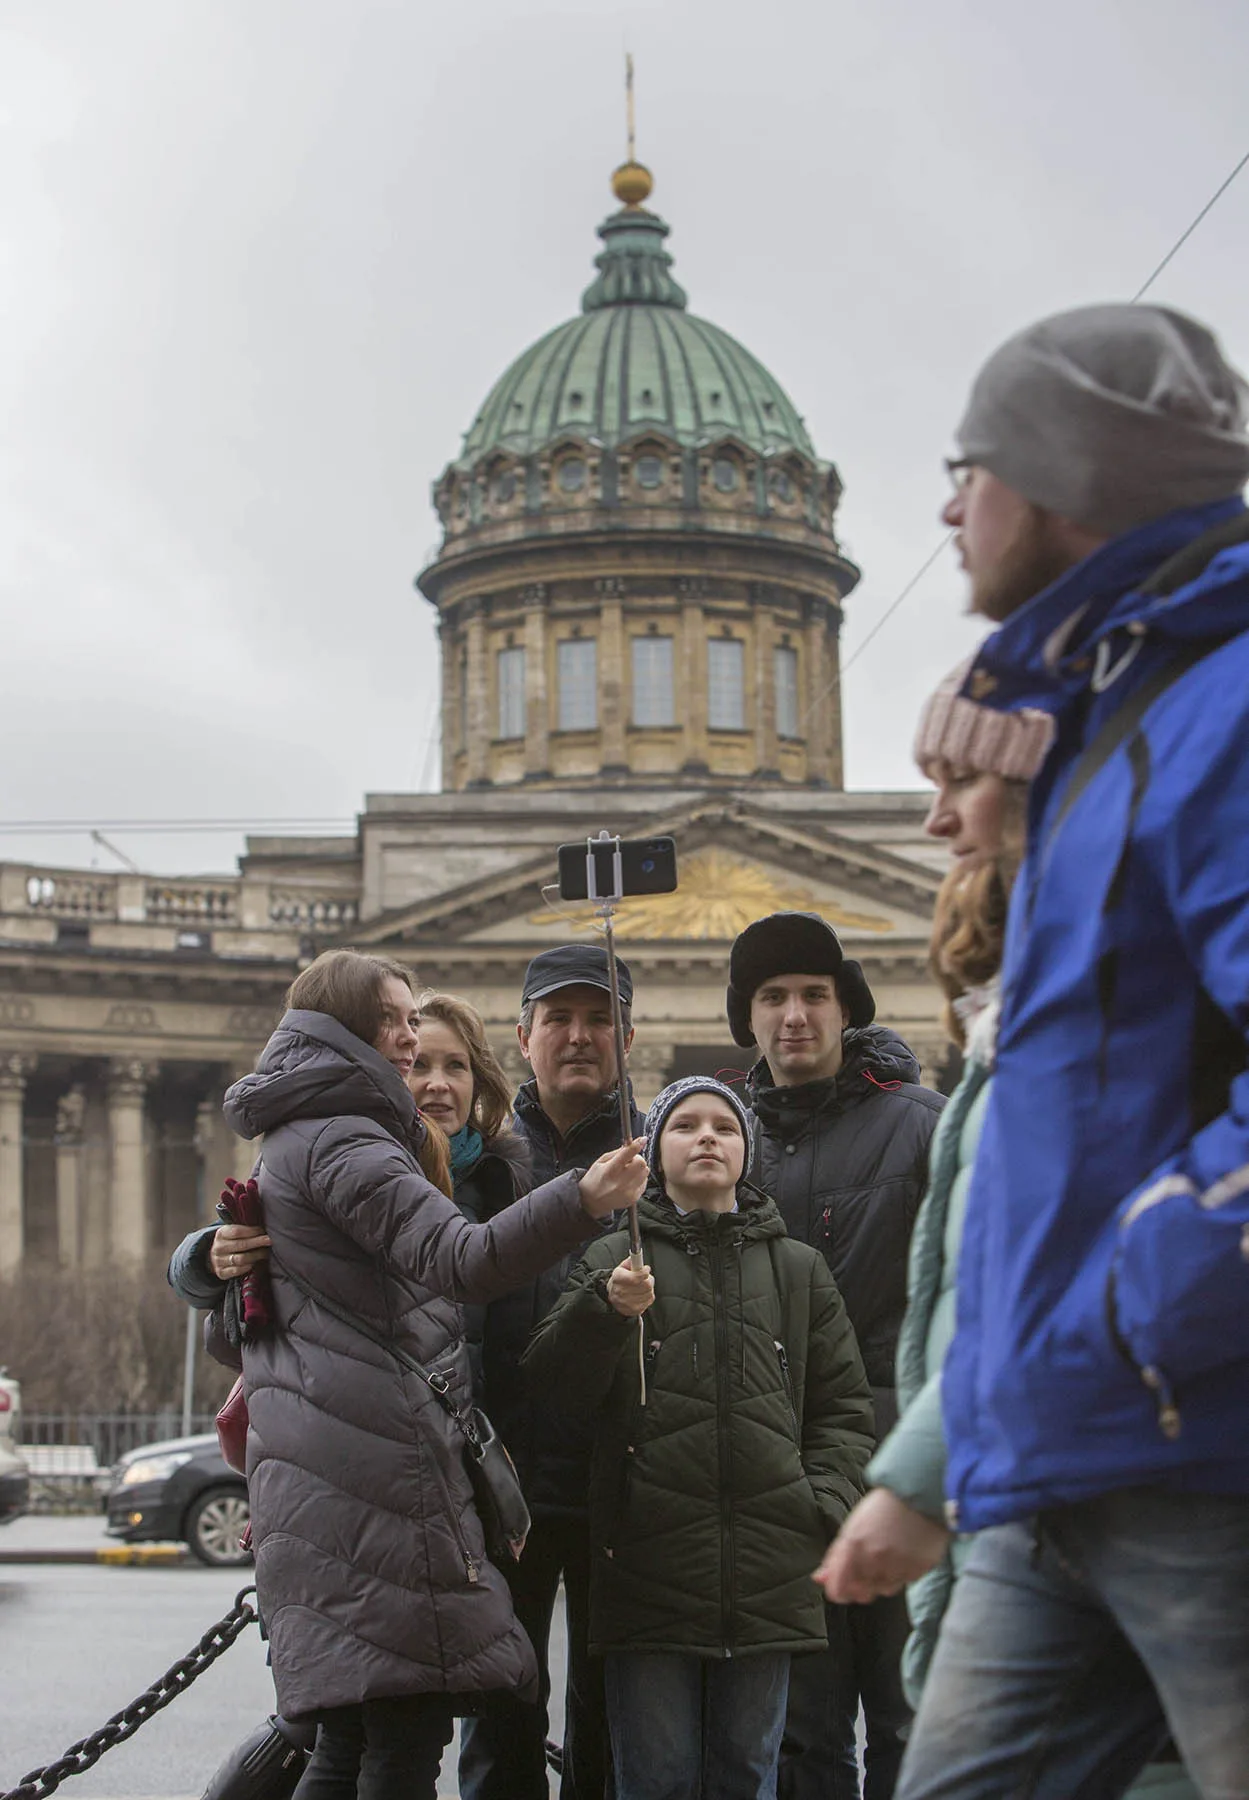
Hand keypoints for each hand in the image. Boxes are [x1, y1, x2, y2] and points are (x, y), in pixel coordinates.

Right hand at [210, 1222, 271, 1282]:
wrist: (217, 1256)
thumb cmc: (231, 1241)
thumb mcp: (233, 1232)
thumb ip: (245, 1230)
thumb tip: (263, 1230)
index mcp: (221, 1234)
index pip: (237, 1231)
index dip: (252, 1231)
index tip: (263, 1231)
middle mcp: (218, 1247)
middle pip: (240, 1245)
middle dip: (257, 1242)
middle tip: (269, 1241)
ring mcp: (218, 1261)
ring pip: (240, 1259)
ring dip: (255, 1256)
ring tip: (265, 1253)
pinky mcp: (221, 1273)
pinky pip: (237, 1271)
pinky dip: (248, 1267)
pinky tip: (255, 1263)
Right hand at [578, 1138, 648, 1219]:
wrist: (592, 1201)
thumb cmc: (595, 1180)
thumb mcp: (600, 1162)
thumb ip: (617, 1152)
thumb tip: (633, 1143)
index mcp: (610, 1171)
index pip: (628, 1154)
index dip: (637, 1145)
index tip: (642, 1140)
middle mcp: (620, 1182)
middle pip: (641, 1162)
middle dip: (637, 1158)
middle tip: (628, 1162)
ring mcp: (628, 1192)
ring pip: (645, 1172)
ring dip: (639, 1169)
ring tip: (627, 1173)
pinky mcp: (634, 1198)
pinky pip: (645, 1182)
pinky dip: (639, 1179)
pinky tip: (628, 1182)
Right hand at [606, 1258, 654, 1317]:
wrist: (613, 1297)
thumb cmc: (619, 1281)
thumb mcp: (622, 1267)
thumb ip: (631, 1261)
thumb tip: (638, 1257)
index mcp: (618, 1278)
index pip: (636, 1277)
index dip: (644, 1272)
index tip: (646, 1269)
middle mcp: (621, 1291)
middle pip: (646, 1285)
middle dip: (649, 1279)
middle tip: (645, 1277)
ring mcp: (627, 1302)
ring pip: (649, 1293)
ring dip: (649, 1288)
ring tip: (642, 1286)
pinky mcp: (634, 1310)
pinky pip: (649, 1300)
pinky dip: (648, 1296)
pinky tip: (642, 1294)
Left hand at [813, 1487, 950, 1603]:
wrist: (918, 1494)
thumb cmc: (882, 1508)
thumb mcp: (852, 1526)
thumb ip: (835, 1556)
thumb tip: (820, 1578)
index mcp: (853, 1545)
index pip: (838, 1589)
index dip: (837, 1591)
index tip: (840, 1587)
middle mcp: (874, 1559)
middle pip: (861, 1594)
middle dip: (860, 1585)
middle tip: (866, 1568)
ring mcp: (897, 1566)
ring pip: (883, 1590)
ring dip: (881, 1580)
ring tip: (887, 1556)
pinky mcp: (918, 1569)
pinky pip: (904, 1583)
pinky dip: (901, 1573)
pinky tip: (902, 1554)